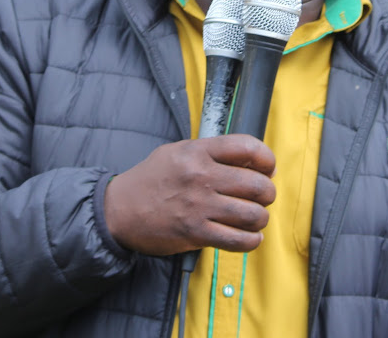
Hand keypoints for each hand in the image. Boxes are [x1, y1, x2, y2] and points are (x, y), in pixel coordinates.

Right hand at [104, 134, 275, 255]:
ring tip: (255, 217)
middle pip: (257, 184)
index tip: (268, 167)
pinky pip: (238, 240)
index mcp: (198, 151)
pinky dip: (251, 241)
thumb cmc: (152, 179)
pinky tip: (249, 236)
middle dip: (267, 193)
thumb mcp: (178, 151)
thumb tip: (249, 159)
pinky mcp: (195, 233)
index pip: (247, 147)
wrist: (119, 210)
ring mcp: (199, 206)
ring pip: (253, 214)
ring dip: (260, 218)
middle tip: (262, 196)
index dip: (266, 158)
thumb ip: (211, 152)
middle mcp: (201, 176)